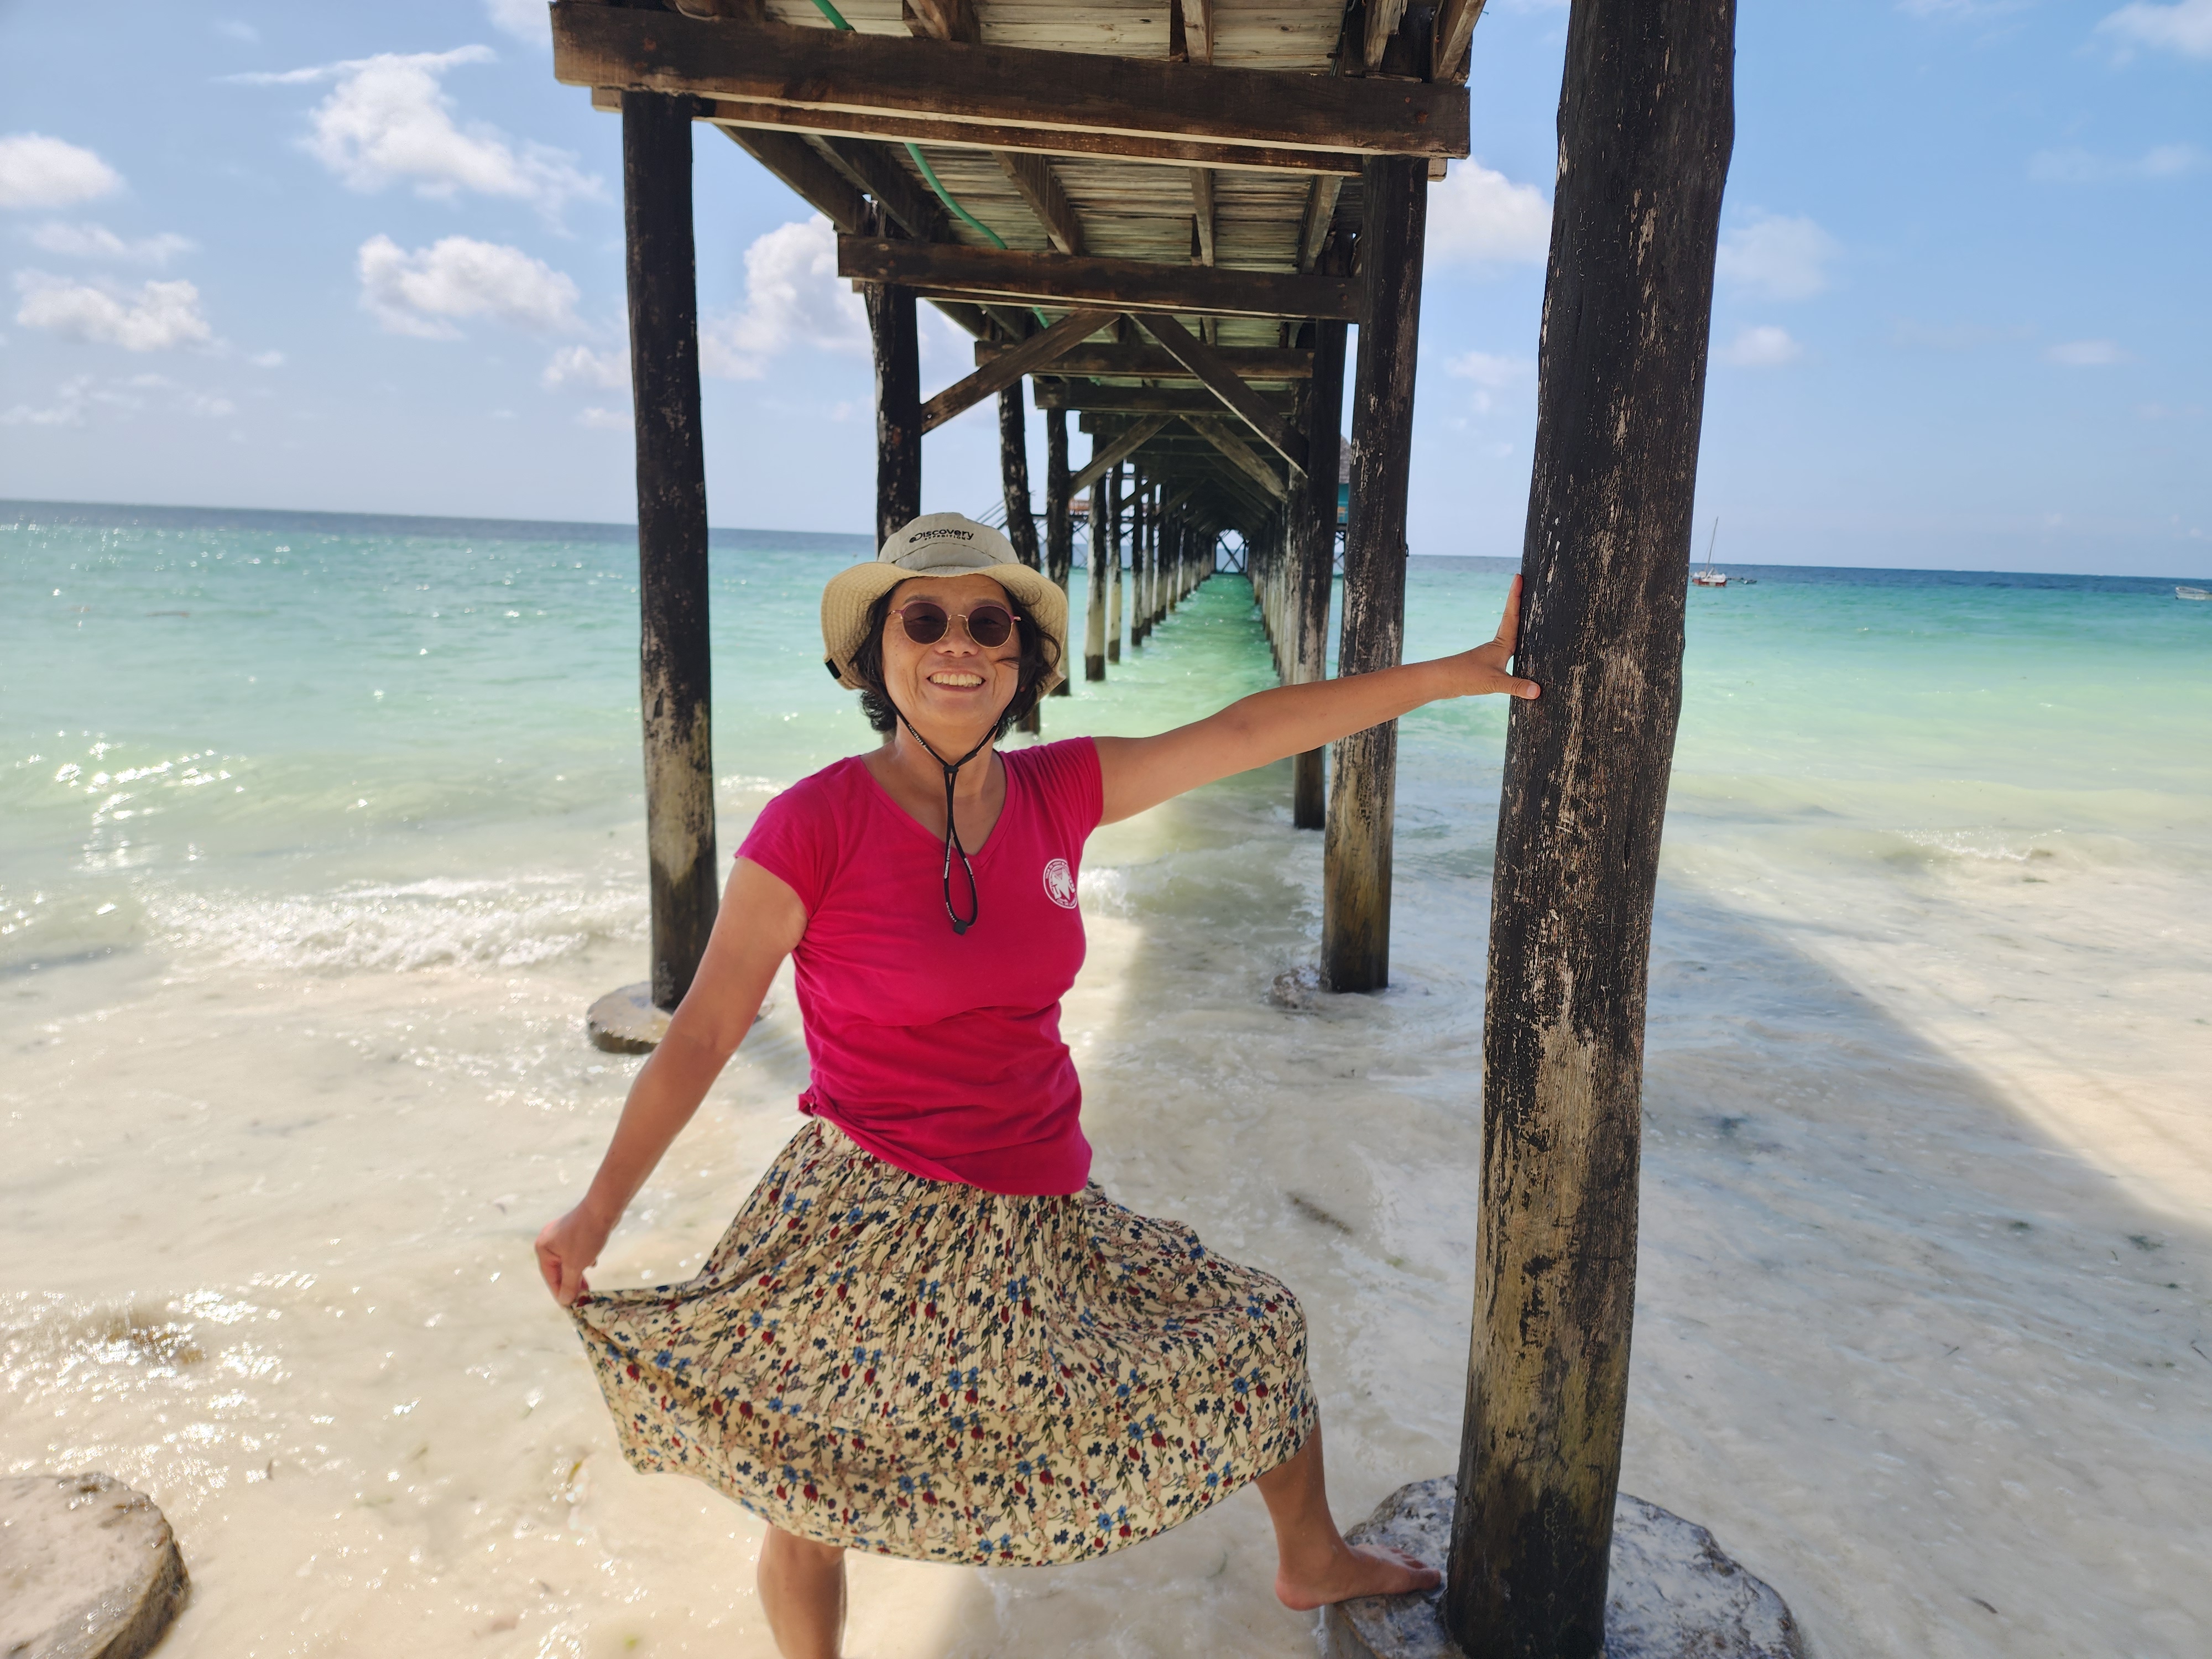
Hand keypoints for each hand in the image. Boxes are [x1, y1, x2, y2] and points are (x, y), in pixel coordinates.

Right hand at [535, 1202, 613, 1307]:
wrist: (602, 1208)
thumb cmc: (586, 1237)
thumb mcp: (576, 1265)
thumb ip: (569, 1284)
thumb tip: (564, 1301)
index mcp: (543, 1248)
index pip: (550, 1277)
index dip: (560, 1293)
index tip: (569, 1307)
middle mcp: (548, 1240)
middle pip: (558, 1269)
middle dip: (570, 1283)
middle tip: (580, 1298)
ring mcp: (561, 1234)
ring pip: (568, 1260)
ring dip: (577, 1272)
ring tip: (587, 1286)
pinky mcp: (574, 1230)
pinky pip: (575, 1250)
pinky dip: (582, 1259)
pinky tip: (592, 1262)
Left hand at [1451, 574, 1540, 700]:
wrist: (1441, 682)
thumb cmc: (1465, 677)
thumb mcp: (1494, 682)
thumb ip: (1516, 686)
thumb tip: (1537, 691)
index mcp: (1500, 644)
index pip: (1511, 615)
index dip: (1515, 596)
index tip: (1518, 576)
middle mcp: (1497, 646)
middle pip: (1510, 619)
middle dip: (1517, 602)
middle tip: (1523, 584)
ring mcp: (1491, 654)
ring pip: (1508, 633)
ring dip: (1515, 620)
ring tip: (1525, 611)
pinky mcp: (1487, 665)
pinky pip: (1506, 651)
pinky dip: (1514, 644)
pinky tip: (1516, 651)